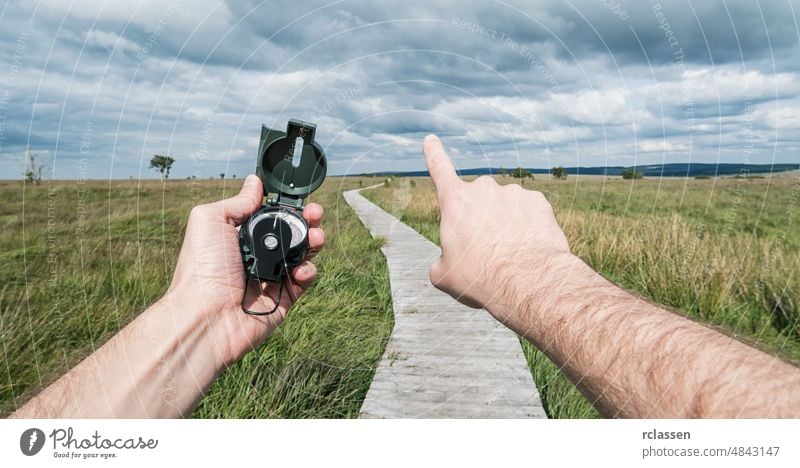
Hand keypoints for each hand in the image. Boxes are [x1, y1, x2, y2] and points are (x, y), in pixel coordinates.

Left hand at [167, 174, 324, 365]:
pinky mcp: (283, 299)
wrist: (206, 314)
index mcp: (239, 236)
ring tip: (317, 237)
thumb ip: (237, 201)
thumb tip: (255, 182)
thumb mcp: (210, 220)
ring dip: (313, 242)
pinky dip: (308, 272)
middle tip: (316, 214)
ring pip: (302, 255)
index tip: (301, 199)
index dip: (288, 206)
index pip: (271, 216)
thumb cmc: (202, 267)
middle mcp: (256, 256)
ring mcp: (271, 278)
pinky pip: (304, 282)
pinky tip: (300, 269)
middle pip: (291, 234)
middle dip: (307, 221)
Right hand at [422, 134, 575, 322]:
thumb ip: (442, 258)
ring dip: (505, 225)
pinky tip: (528, 247)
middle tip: (485, 251)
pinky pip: (527, 212)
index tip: (431, 139)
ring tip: (509, 254)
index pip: (439, 169)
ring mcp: (513, 192)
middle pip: (477, 203)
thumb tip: (448, 258)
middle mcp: (483, 189)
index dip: (433, 154)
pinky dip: (527, 227)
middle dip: (479, 220)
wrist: (527, 282)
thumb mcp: (443, 275)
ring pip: (504, 208)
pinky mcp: (538, 201)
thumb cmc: (480, 279)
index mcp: (455, 201)